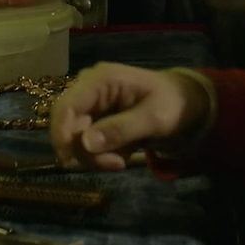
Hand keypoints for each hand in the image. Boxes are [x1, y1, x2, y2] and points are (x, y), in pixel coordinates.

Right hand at [50, 63, 208, 170]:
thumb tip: (85, 143)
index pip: (65, 105)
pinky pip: (85, 144)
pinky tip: (122, 153)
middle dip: (86, 152)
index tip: (72, 161)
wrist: (183, 103)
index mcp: (101, 80)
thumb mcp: (154, 118)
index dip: (61, 134)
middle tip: (116, 165)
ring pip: (74, 140)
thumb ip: (121, 129)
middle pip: (67, 126)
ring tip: (123, 160)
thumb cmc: (172, 104)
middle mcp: (88, 90)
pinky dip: (100, 155)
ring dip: (95, 157)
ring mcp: (89, 105)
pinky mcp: (93, 120)